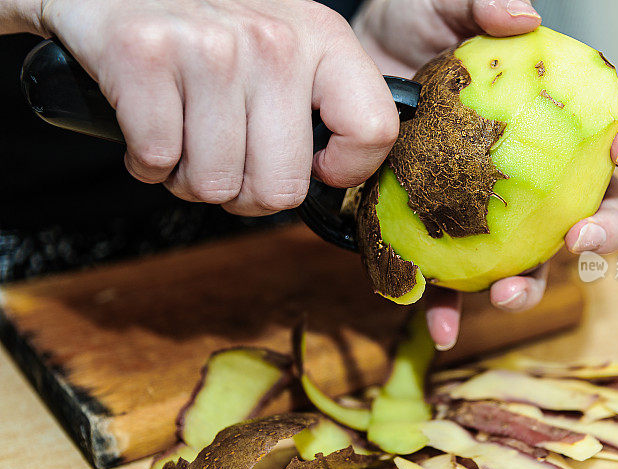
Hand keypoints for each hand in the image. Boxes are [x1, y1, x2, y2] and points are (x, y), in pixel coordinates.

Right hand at [34, 0, 398, 214]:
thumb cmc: (204, 29)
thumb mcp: (282, 48)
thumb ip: (319, 104)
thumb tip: (336, 172)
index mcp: (321, 38)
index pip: (373, 129)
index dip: (344, 171)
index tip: (315, 168)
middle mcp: (273, 40)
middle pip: (281, 187)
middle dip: (244, 191)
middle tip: (225, 157)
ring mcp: (210, 46)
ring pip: (214, 184)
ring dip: (190, 175)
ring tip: (184, 132)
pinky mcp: (145, 54)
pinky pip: (158, 162)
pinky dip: (147, 160)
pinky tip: (150, 124)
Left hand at [353, 0, 617, 348]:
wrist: (342, 77)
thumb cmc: (404, 34)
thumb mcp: (437, 4)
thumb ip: (480, 4)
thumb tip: (524, 17)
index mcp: (553, 112)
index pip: (617, 122)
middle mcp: (534, 171)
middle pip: (592, 207)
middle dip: (601, 232)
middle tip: (580, 239)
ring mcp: (491, 212)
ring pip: (531, 259)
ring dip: (529, 286)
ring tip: (508, 295)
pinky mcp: (441, 238)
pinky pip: (453, 282)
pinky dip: (450, 310)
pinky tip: (441, 328)